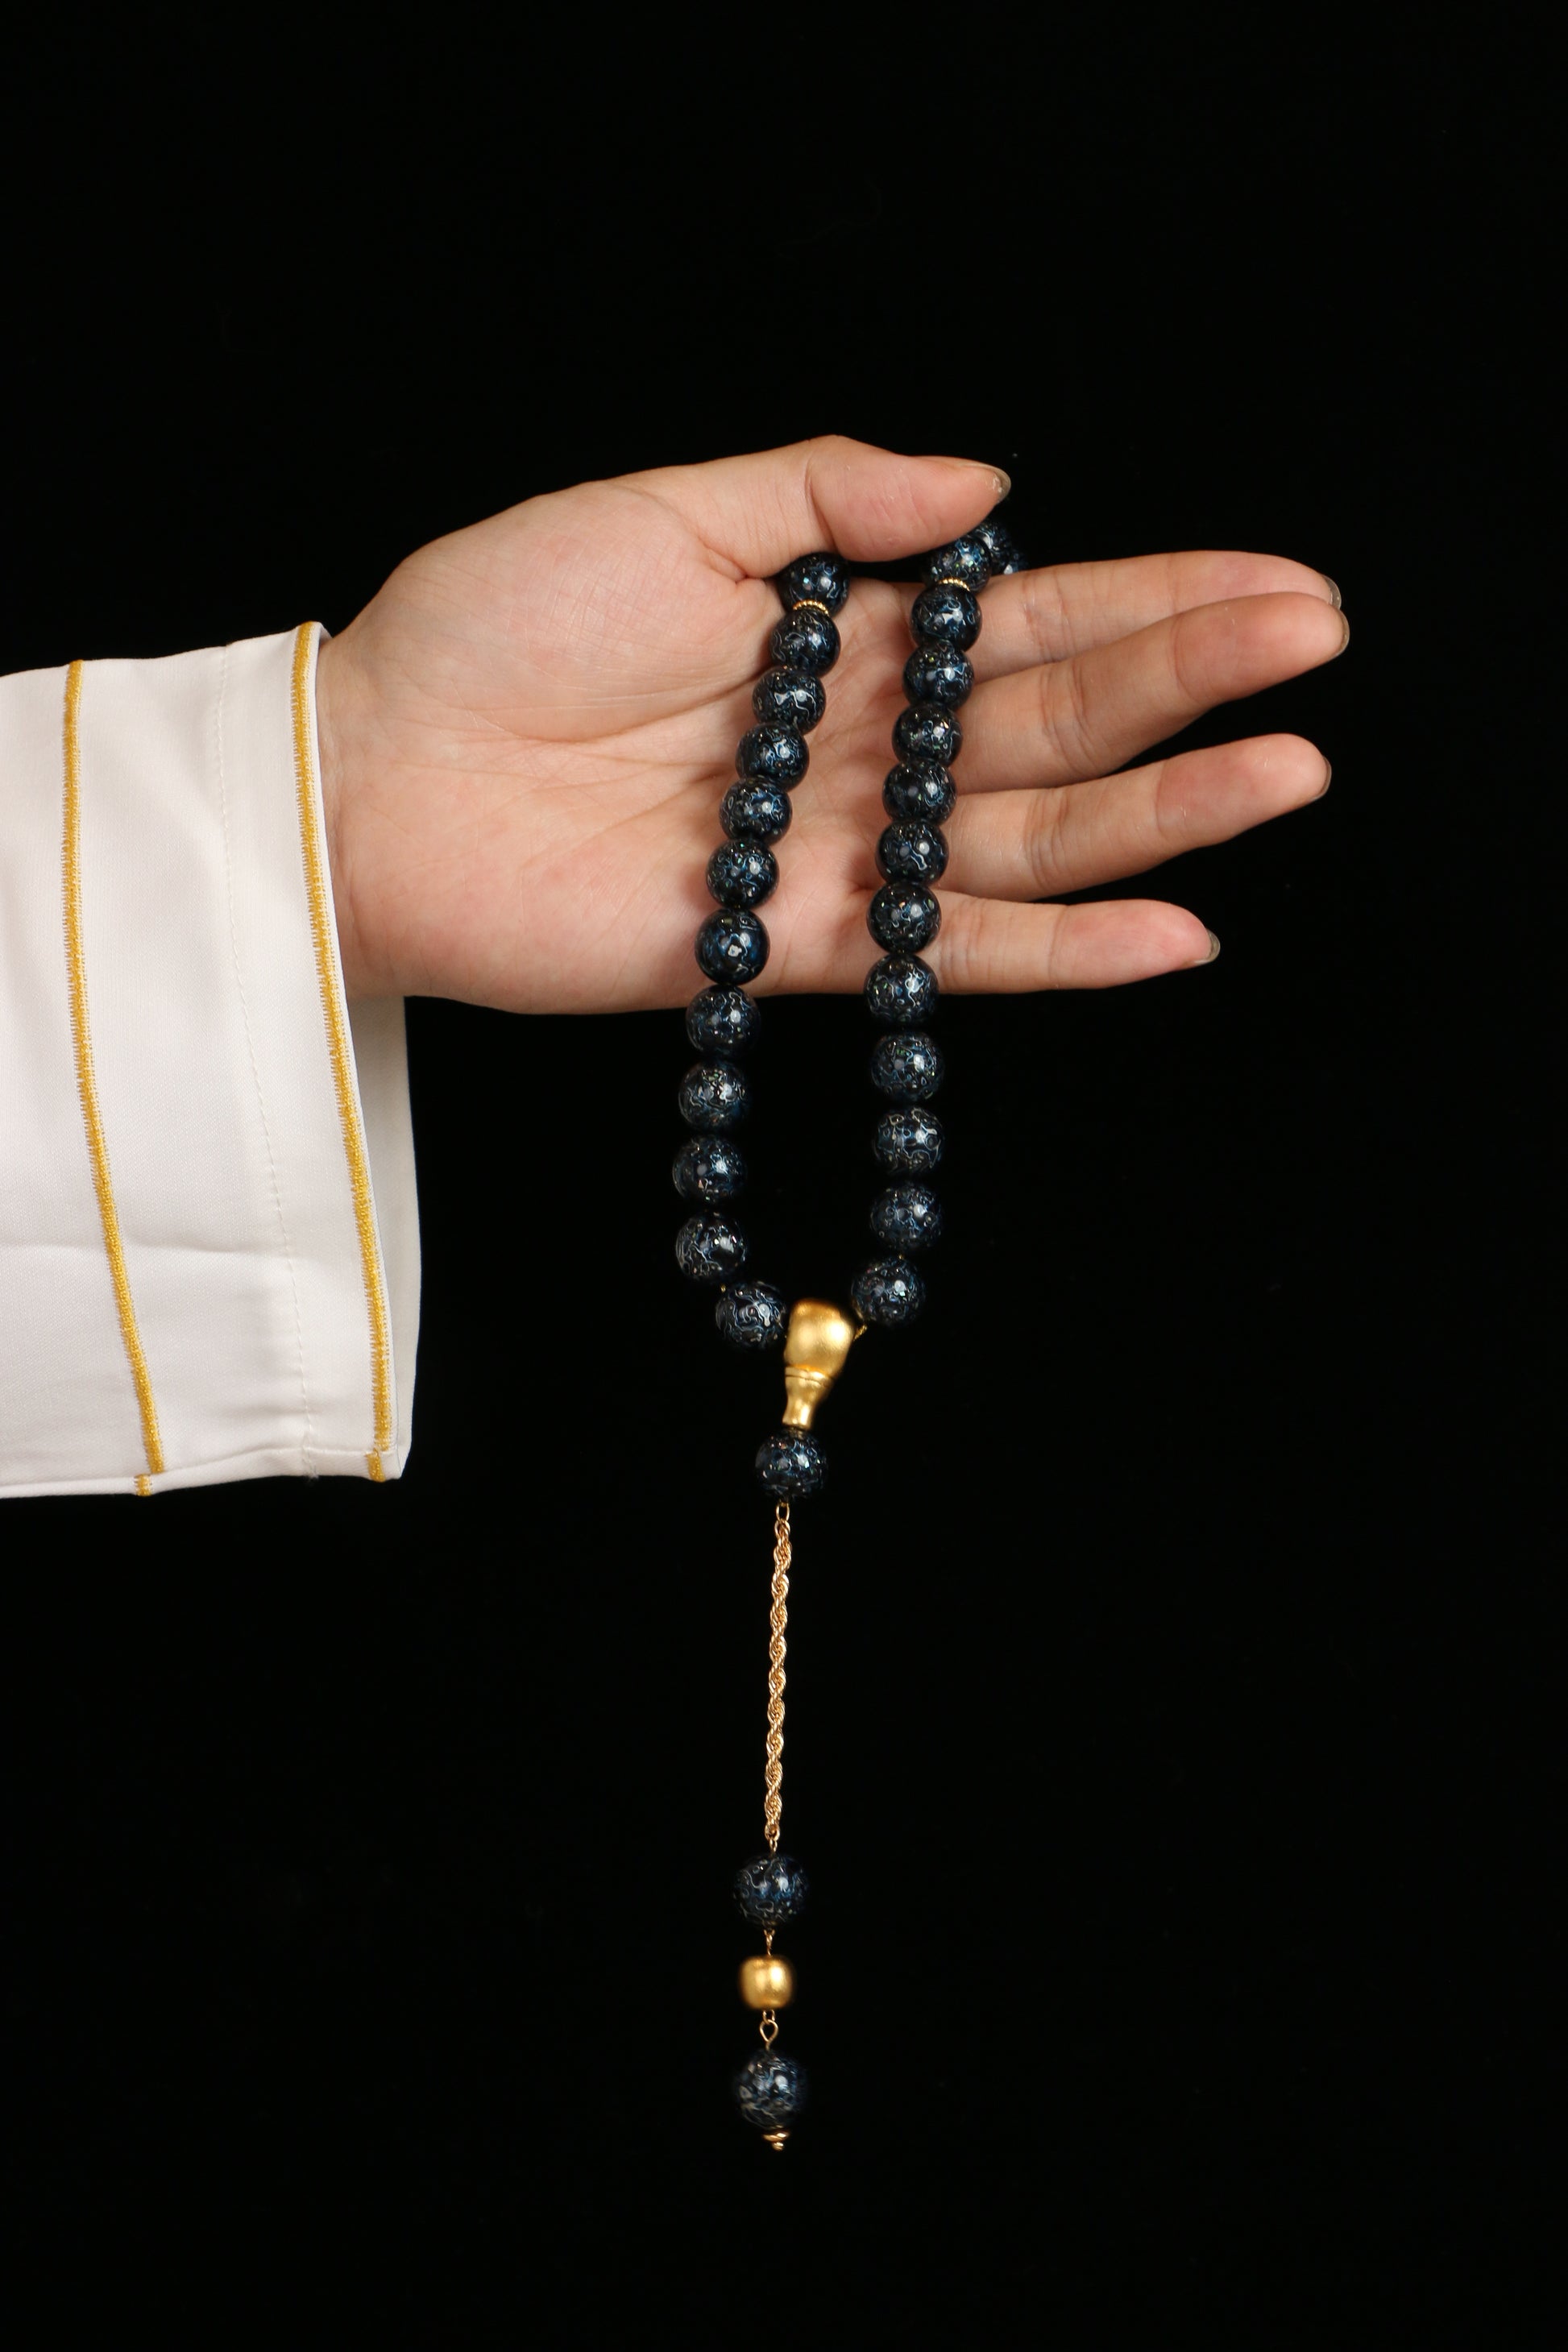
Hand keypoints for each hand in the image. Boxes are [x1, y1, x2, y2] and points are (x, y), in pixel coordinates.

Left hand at [315, 437, 1345, 1010]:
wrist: (370, 775)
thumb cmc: (491, 625)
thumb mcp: (666, 510)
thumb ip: (829, 495)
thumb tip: (994, 485)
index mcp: (832, 629)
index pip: (1027, 618)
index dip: (1155, 597)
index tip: (1275, 585)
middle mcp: (854, 746)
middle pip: (1055, 721)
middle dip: (1191, 682)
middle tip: (1318, 648)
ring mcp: (830, 854)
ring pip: (1031, 837)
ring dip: (1166, 810)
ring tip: (1290, 770)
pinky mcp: (787, 950)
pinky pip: (946, 956)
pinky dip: (1064, 951)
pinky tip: (1175, 928)